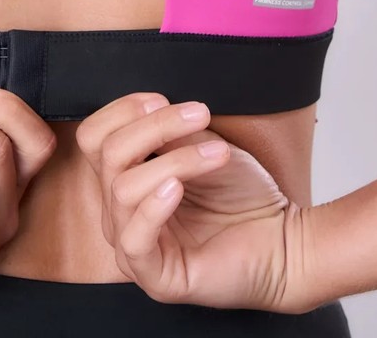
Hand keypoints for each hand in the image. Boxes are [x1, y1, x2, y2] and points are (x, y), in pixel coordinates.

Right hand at [76, 92, 302, 311]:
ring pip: (123, 189)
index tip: (161, 98)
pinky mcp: (153, 277)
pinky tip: (178, 188)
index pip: (95, 136)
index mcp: (124, 178)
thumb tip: (150, 110)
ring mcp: (132, 245)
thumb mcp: (202, 146)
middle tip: (197, 115)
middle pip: (107, 154)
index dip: (122, 110)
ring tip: (216, 153)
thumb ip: (169, 133)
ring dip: (175, 161)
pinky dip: (154, 207)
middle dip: (154, 125)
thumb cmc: (241, 193)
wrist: (281, 241)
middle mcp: (120, 211)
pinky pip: (134, 239)